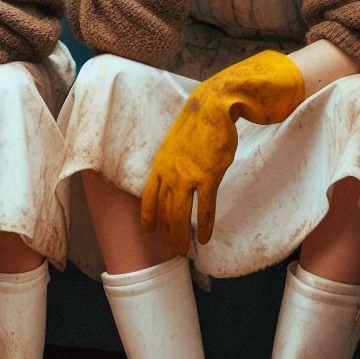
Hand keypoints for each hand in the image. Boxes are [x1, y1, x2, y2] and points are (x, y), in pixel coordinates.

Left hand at [141, 51, 305, 254]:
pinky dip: (204, 225)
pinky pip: (204, 208)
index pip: (148, 197)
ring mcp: (188, 176)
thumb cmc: (196, 126)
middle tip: (173, 250)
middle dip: (167, 233)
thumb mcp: (174, 145)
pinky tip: (204, 237)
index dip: (148, 216)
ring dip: (181, 235)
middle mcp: (170, 173)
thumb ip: (172, 164)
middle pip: (165, 211)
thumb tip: (176, 180)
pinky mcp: (208, 177)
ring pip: (181, 214)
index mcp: (160, 164)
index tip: (149, 231)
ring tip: (184, 250)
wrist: (211, 108)